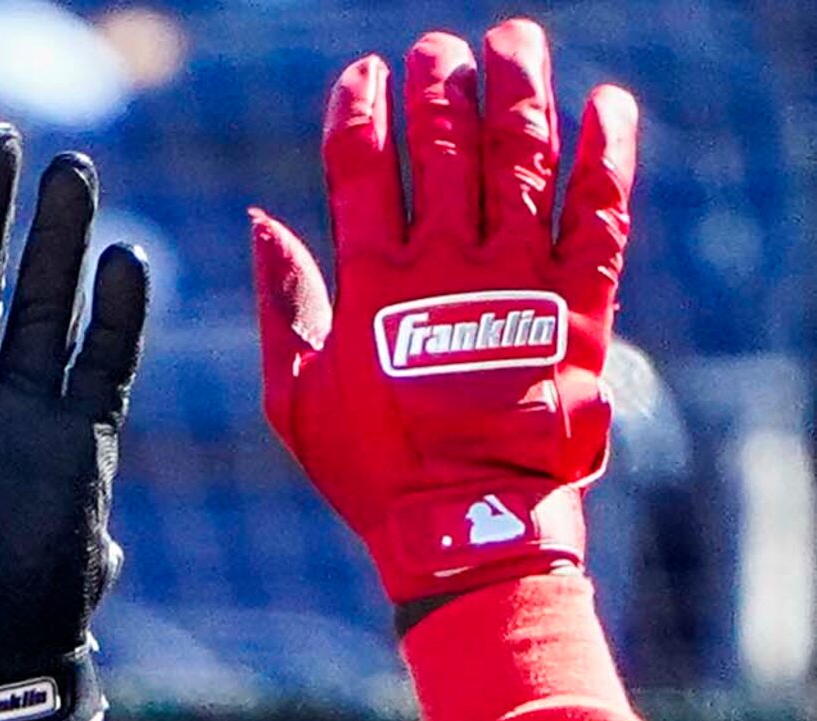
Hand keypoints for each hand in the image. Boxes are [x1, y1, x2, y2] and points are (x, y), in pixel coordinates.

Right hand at [250, 20, 634, 609]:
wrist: (469, 523)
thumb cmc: (373, 472)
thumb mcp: (296, 397)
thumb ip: (285, 304)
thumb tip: (262, 222)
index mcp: (373, 286)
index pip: (363, 168)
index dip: (361, 111)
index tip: (364, 72)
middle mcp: (447, 267)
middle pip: (446, 144)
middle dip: (441, 84)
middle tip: (440, 47)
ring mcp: (518, 278)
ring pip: (522, 157)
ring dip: (519, 90)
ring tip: (514, 41)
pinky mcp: (580, 301)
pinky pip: (599, 211)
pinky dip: (606, 154)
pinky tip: (606, 105)